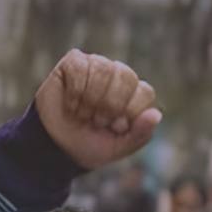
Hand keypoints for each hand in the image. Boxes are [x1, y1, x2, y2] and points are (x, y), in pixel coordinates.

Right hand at [34, 50, 160, 170]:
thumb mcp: (118, 147)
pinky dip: (75, 91)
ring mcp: (95, 66)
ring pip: (104, 68)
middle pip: (127, 76)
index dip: (130, 111)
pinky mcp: (72, 63)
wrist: (55, 148)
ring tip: (81, 115)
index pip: (145, 91)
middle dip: (111, 105)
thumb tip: (156, 114)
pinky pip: (80, 67)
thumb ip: (140, 134)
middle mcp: (116, 77)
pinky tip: (70, 106)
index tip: (115, 127)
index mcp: (133, 95)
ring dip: (91, 99)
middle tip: (97, 122)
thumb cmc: (89, 146)